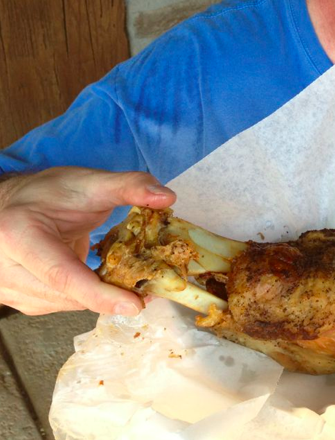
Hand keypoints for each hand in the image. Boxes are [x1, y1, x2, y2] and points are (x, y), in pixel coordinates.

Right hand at [0, 167, 175, 315]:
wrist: (14, 205)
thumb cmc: (48, 193)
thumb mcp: (88, 182)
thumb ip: (128, 186)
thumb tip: (166, 197)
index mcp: (19, 235)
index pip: (63, 274)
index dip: (100, 294)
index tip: (134, 304)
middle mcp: (6, 269)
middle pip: (67, 295)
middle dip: (111, 296)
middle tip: (149, 287)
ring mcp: (9, 289)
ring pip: (67, 304)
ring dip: (101, 298)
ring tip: (134, 282)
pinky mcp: (21, 299)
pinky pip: (63, 304)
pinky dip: (89, 297)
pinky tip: (108, 283)